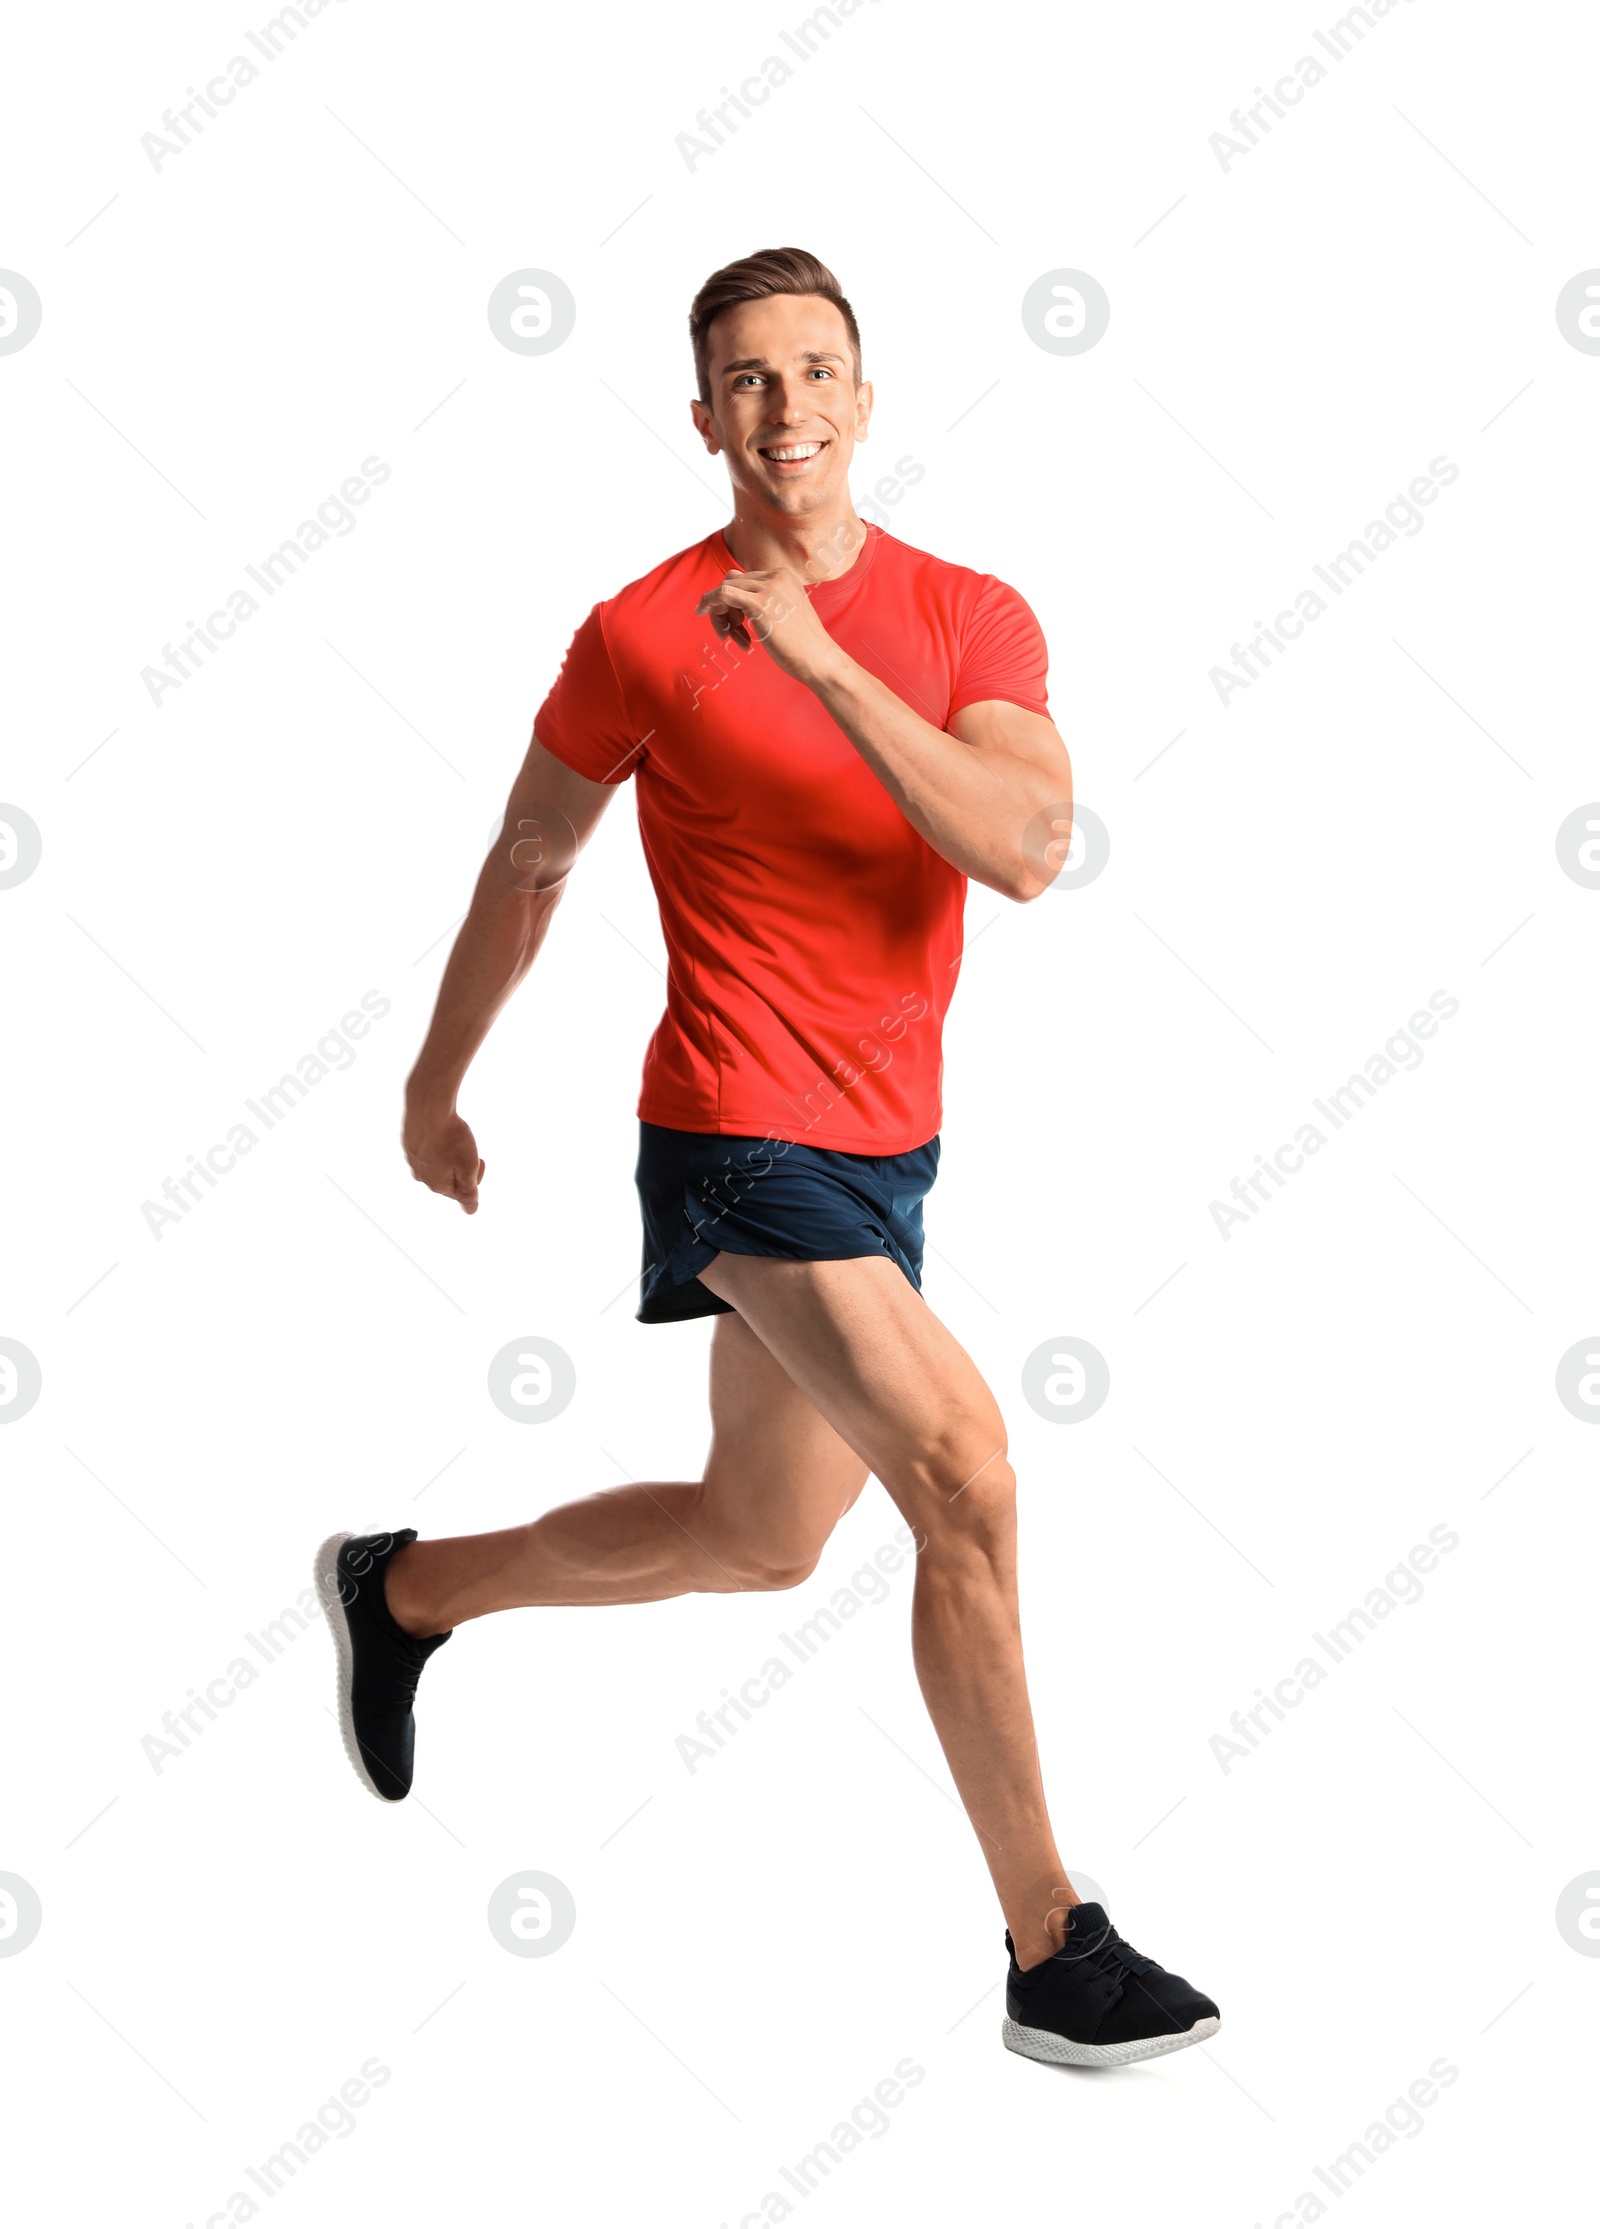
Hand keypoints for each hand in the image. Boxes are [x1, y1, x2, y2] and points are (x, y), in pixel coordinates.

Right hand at [403, 1096, 484, 1213]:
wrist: (428, 1106)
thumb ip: (469, 1192)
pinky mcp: (407, 1142)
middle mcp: (420, 1175)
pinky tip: (440, 1131)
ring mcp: (411, 1158)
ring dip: (447, 1154)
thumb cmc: (451, 1137)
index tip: (479, 1159)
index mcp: (436, 1185)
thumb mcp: (468, 1168)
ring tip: (453, 1138)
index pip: (460, 1193)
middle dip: (460, 1166)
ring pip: (435, 1162)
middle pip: (447, 1178)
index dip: (474, 1177)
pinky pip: (426, 1148)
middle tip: (468, 1148)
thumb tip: (471, 1211)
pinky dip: (435, 1142)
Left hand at [694, 566, 842, 687]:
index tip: (736, 626)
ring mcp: (768, 588)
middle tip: (729, 635)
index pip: (744, 578)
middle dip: (725, 608)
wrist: (819, 661)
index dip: (733, 602)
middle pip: (732, 581)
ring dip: (719, 613)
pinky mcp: (759, 603)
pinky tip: (702, 613)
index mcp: (784, 576)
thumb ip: (767, 602)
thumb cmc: (803, 646)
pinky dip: (709, 603)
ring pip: (725, 588)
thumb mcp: (785, 614)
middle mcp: (776, 576)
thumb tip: (736, 604)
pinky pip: (722, 594)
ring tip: (730, 638)